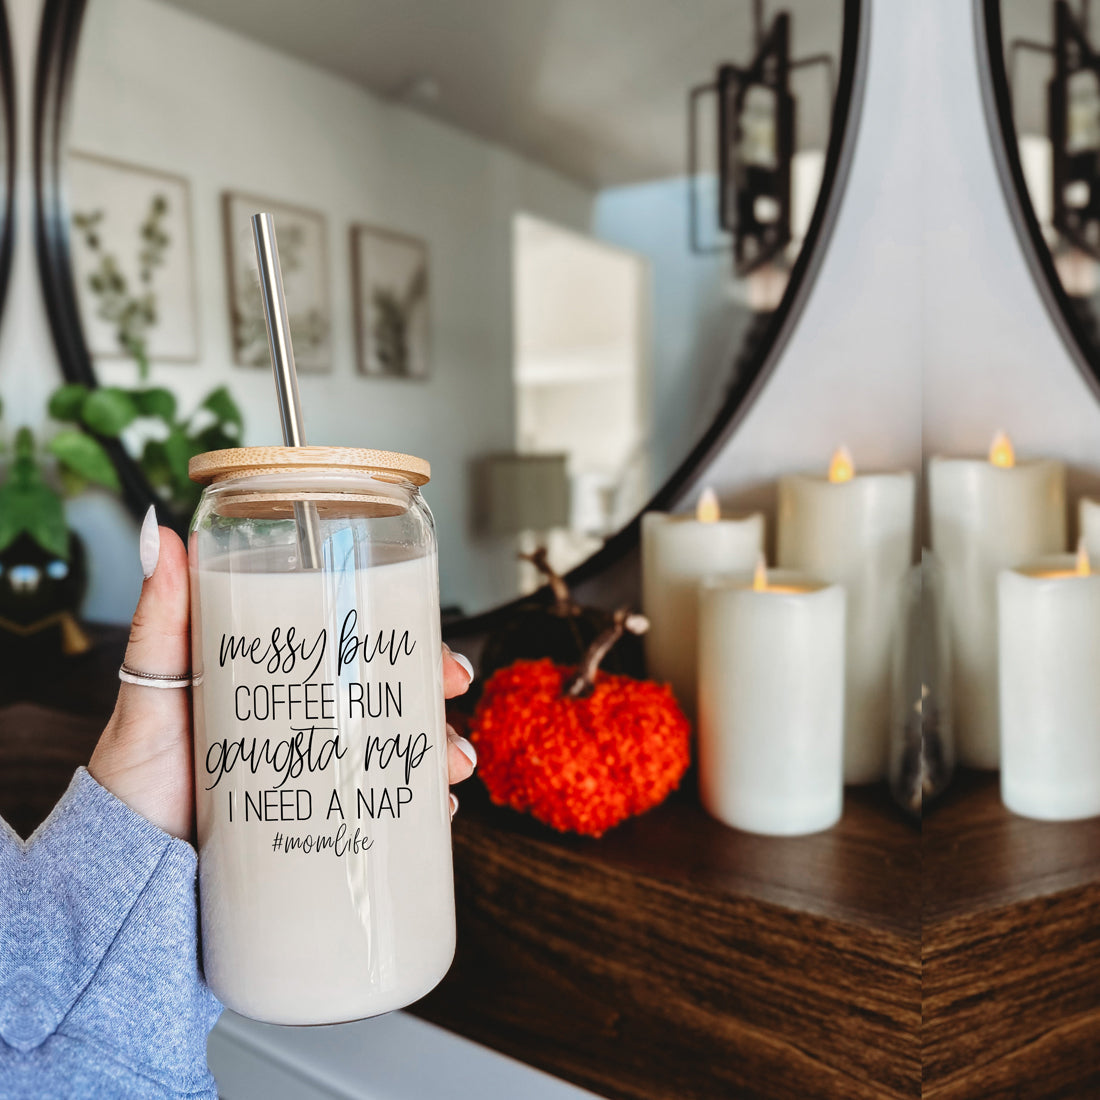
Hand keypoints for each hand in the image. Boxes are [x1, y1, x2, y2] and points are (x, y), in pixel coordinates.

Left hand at [89, 512, 477, 839]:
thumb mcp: (151, 687)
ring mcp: (312, 772)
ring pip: (394, 753)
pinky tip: (433, 815)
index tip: (440, 655)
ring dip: (437, 756)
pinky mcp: (314, 821)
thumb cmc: (133, 775)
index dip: (410, 646)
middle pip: (389, 698)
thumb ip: (160, 617)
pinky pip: (377, 810)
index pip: (356, 647)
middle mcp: (303, 719)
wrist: (122, 868)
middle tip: (453, 713)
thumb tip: (162, 535)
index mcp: (278, 678)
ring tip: (449, 772)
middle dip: (436, 703)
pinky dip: (414, 809)